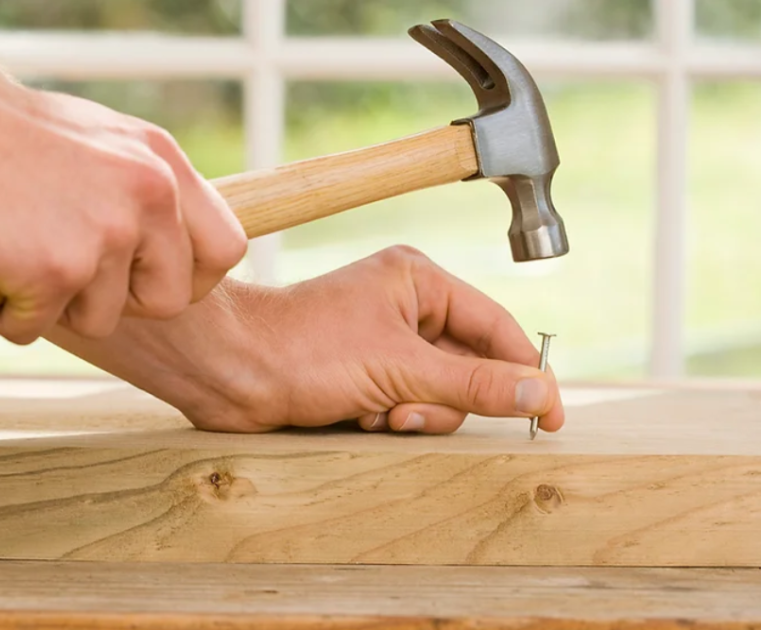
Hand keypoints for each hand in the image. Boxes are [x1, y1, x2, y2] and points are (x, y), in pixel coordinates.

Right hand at [0, 80, 246, 344]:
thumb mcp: (96, 146)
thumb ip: (135, 192)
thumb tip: (155, 244)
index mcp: (162, 164)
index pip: (225, 248)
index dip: (189, 278)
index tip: (150, 280)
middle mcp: (148, 196)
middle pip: (170, 299)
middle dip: (120, 302)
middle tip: (68, 272)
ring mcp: (106, 235)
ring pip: (101, 320)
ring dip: (53, 304)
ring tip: (9, 251)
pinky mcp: (56, 271)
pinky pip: (35, 330)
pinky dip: (2, 312)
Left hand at [49, 245, 564, 434]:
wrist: (230, 373)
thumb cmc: (304, 350)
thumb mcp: (399, 367)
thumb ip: (473, 382)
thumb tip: (539, 391)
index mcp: (419, 281)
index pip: (497, 327)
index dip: (527, 372)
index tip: (551, 417)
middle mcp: (406, 308)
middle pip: (470, 367)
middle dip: (444, 400)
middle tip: (408, 411)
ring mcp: (384, 345)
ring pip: (440, 396)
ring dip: (414, 415)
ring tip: (376, 413)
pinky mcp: (365, 377)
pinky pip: (407, 409)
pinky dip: (389, 421)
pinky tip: (355, 417)